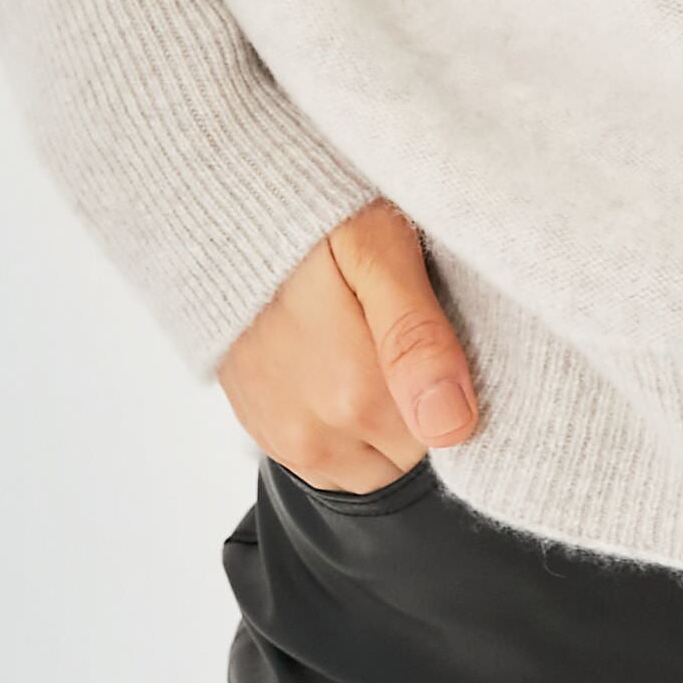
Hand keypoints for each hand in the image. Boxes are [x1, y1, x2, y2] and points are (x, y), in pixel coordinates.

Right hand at [215, 197, 479, 490]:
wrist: (229, 217)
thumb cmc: (314, 220)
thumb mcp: (381, 250)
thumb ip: (418, 337)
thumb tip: (453, 425)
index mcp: (356, 394)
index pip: (447, 435)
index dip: (452, 382)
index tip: (435, 330)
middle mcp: (315, 434)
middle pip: (407, 452)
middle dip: (416, 402)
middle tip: (396, 328)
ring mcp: (285, 441)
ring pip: (370, 464)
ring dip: (379, 419)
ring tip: (364, 342)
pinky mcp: (265, 436)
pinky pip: (329, 462)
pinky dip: (341, 425)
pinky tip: (336, 362)